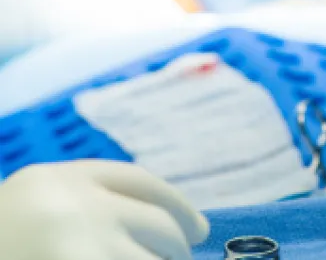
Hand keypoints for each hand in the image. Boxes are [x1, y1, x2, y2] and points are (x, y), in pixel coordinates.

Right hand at [0, 161, 208, 259]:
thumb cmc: (3, 238)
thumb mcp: (30, 217)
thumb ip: (79, 214)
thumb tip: (156, 230)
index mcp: (58, 179)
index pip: (139, 180)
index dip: (176, 202)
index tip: (199, 226)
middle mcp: (79, 204)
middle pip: (159, 219)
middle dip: (177, 242)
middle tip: (180, 257)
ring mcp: (87, 245)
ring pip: (159, 254)